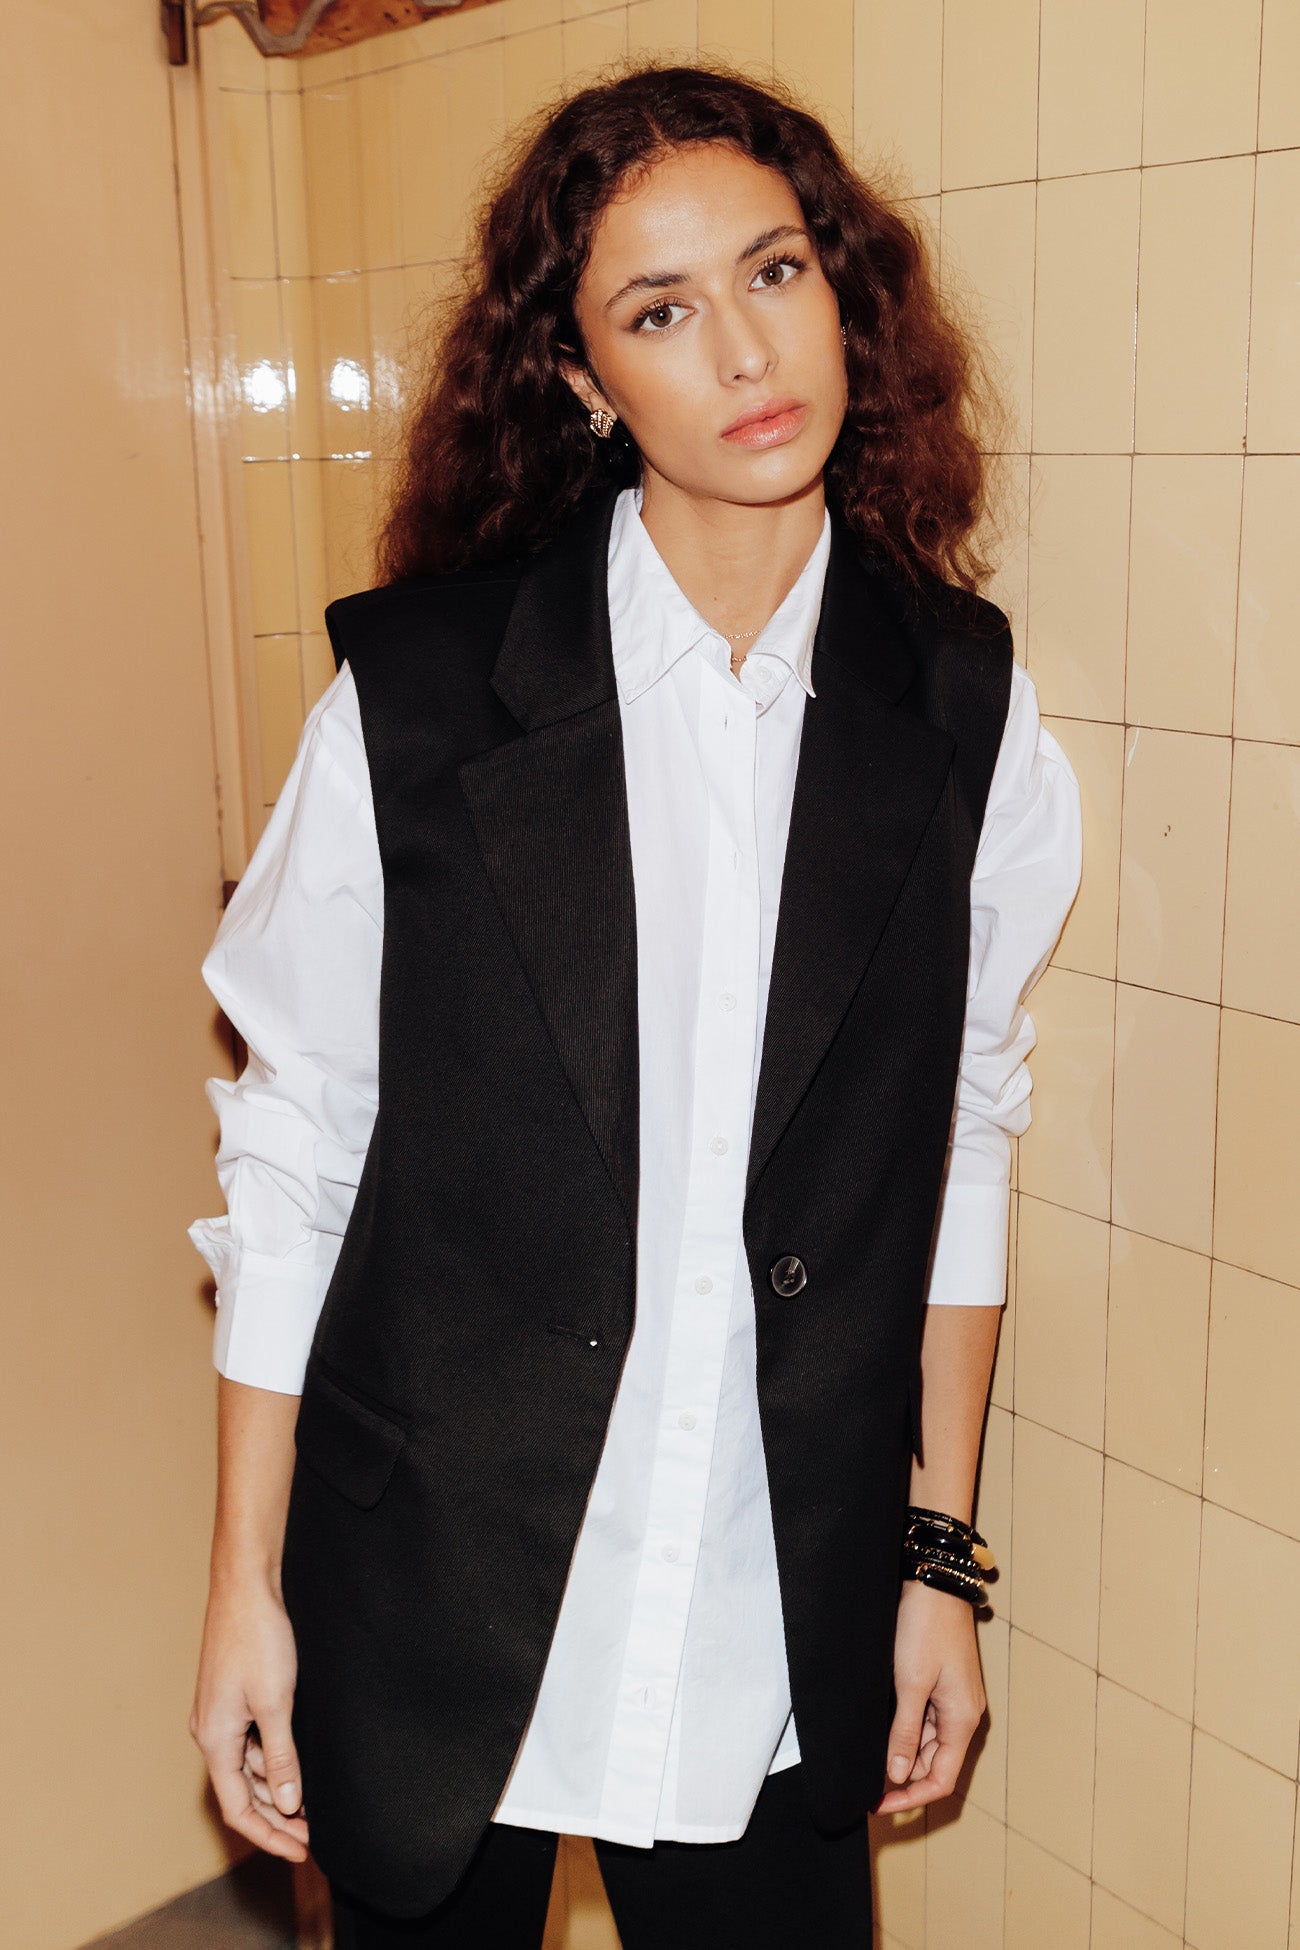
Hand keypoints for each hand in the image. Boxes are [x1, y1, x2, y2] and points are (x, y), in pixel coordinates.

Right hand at [190, 1573, 310, 1862]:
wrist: (245, 1586)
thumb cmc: (258, 1638)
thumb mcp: (276, 1702)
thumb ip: (280, 1755)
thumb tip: (287, 1801)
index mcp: (215, 1739)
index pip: (238, 1808)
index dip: (269, 1835)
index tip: (300, 1851)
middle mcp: (210, 1731)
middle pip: (242, 1792)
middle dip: (276, 1816)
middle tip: (312, 1835)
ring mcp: (219, 1713)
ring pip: (246, 1767)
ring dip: (276, 1788)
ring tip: (311, 1806)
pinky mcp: (231, 1696)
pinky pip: (249, 1742)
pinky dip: (271, 1760)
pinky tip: (296, 1763)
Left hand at [871, 1578, 986, 1813]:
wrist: (933, 1580)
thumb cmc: (925, 1626)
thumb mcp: (910, 1683)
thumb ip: (905, 1733)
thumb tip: (898, 1776)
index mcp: (962, 1720)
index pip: (942, 1779)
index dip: (911, 1798)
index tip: (878, 1805)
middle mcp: (962, 1714)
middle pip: (935, 1764)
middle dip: (904, 1779)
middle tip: (866, 1786)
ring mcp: (953, 1698)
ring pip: (928, 1743)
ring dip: (903, 1755)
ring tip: (868, 1762)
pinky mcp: (941, 1682)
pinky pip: (924, 1720)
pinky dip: (904, 1732)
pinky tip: (881, 1733)